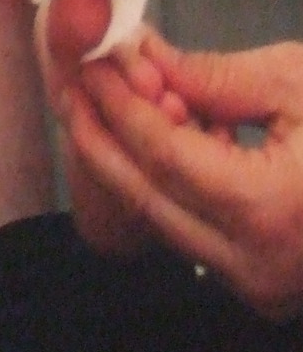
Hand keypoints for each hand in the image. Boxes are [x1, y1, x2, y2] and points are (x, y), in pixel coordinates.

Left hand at [67, 35, 302, 319]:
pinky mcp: (267, 288)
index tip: (88, 63)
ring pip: (164, 217)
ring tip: (111, 100)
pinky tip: (166, 135)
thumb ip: (213, 77)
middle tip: (72, 85)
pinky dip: (173, 183)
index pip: (158, 154)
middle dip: (100, 134)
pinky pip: (196, 230)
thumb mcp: (301, 84)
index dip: (115, 103)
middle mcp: (257, 264)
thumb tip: (144, 63)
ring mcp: (261, 286)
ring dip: (132, 158)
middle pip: (144, 194)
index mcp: (268, 211)